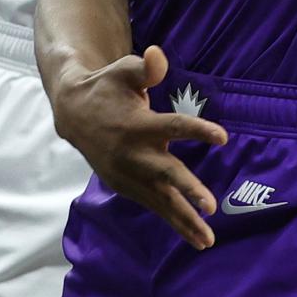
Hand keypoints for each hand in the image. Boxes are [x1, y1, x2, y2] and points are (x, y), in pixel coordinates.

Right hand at [52, 42, 226, 250]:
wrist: (73, 114)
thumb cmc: (107, 88)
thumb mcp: (122, 70)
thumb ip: (144, 67)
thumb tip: (158, 55)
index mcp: (137, 124)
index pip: (173, 126)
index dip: (197, 131)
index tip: (223, 137)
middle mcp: (133, 154)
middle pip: (165, 174)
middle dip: (188, 190)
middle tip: (211, 205)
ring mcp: (128, 174)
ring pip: (159, 200)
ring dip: (183, 221)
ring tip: (208, 240)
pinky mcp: (125, 187)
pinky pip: (153, 206)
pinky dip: (172, 222)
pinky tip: (194, 236)